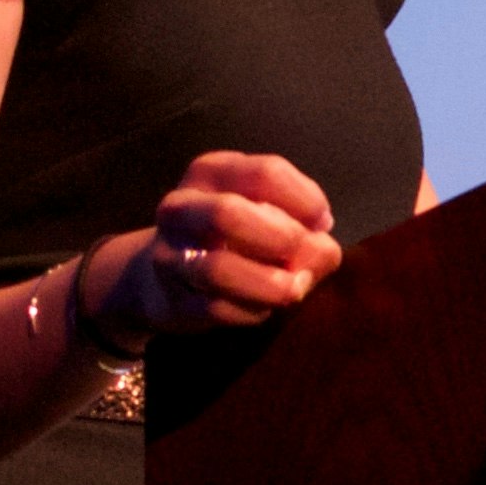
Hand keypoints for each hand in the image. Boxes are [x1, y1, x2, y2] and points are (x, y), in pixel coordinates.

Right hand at [84, 151, 343, 340]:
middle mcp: (182, 208)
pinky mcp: (172, 300)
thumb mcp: (271, 216)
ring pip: (218, 269)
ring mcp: (170, 255)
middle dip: (283, 240)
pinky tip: (264, 307)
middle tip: (303, 255)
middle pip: (229, 215)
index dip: (307, 202)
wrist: (164, 279)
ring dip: (271, 284)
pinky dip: (253, 311)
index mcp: (212, 173)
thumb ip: (308, 228)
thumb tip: (319, 251)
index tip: (321, 223)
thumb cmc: (237, 238)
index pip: (266, 173)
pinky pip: (217, 308)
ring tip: (293, 288)